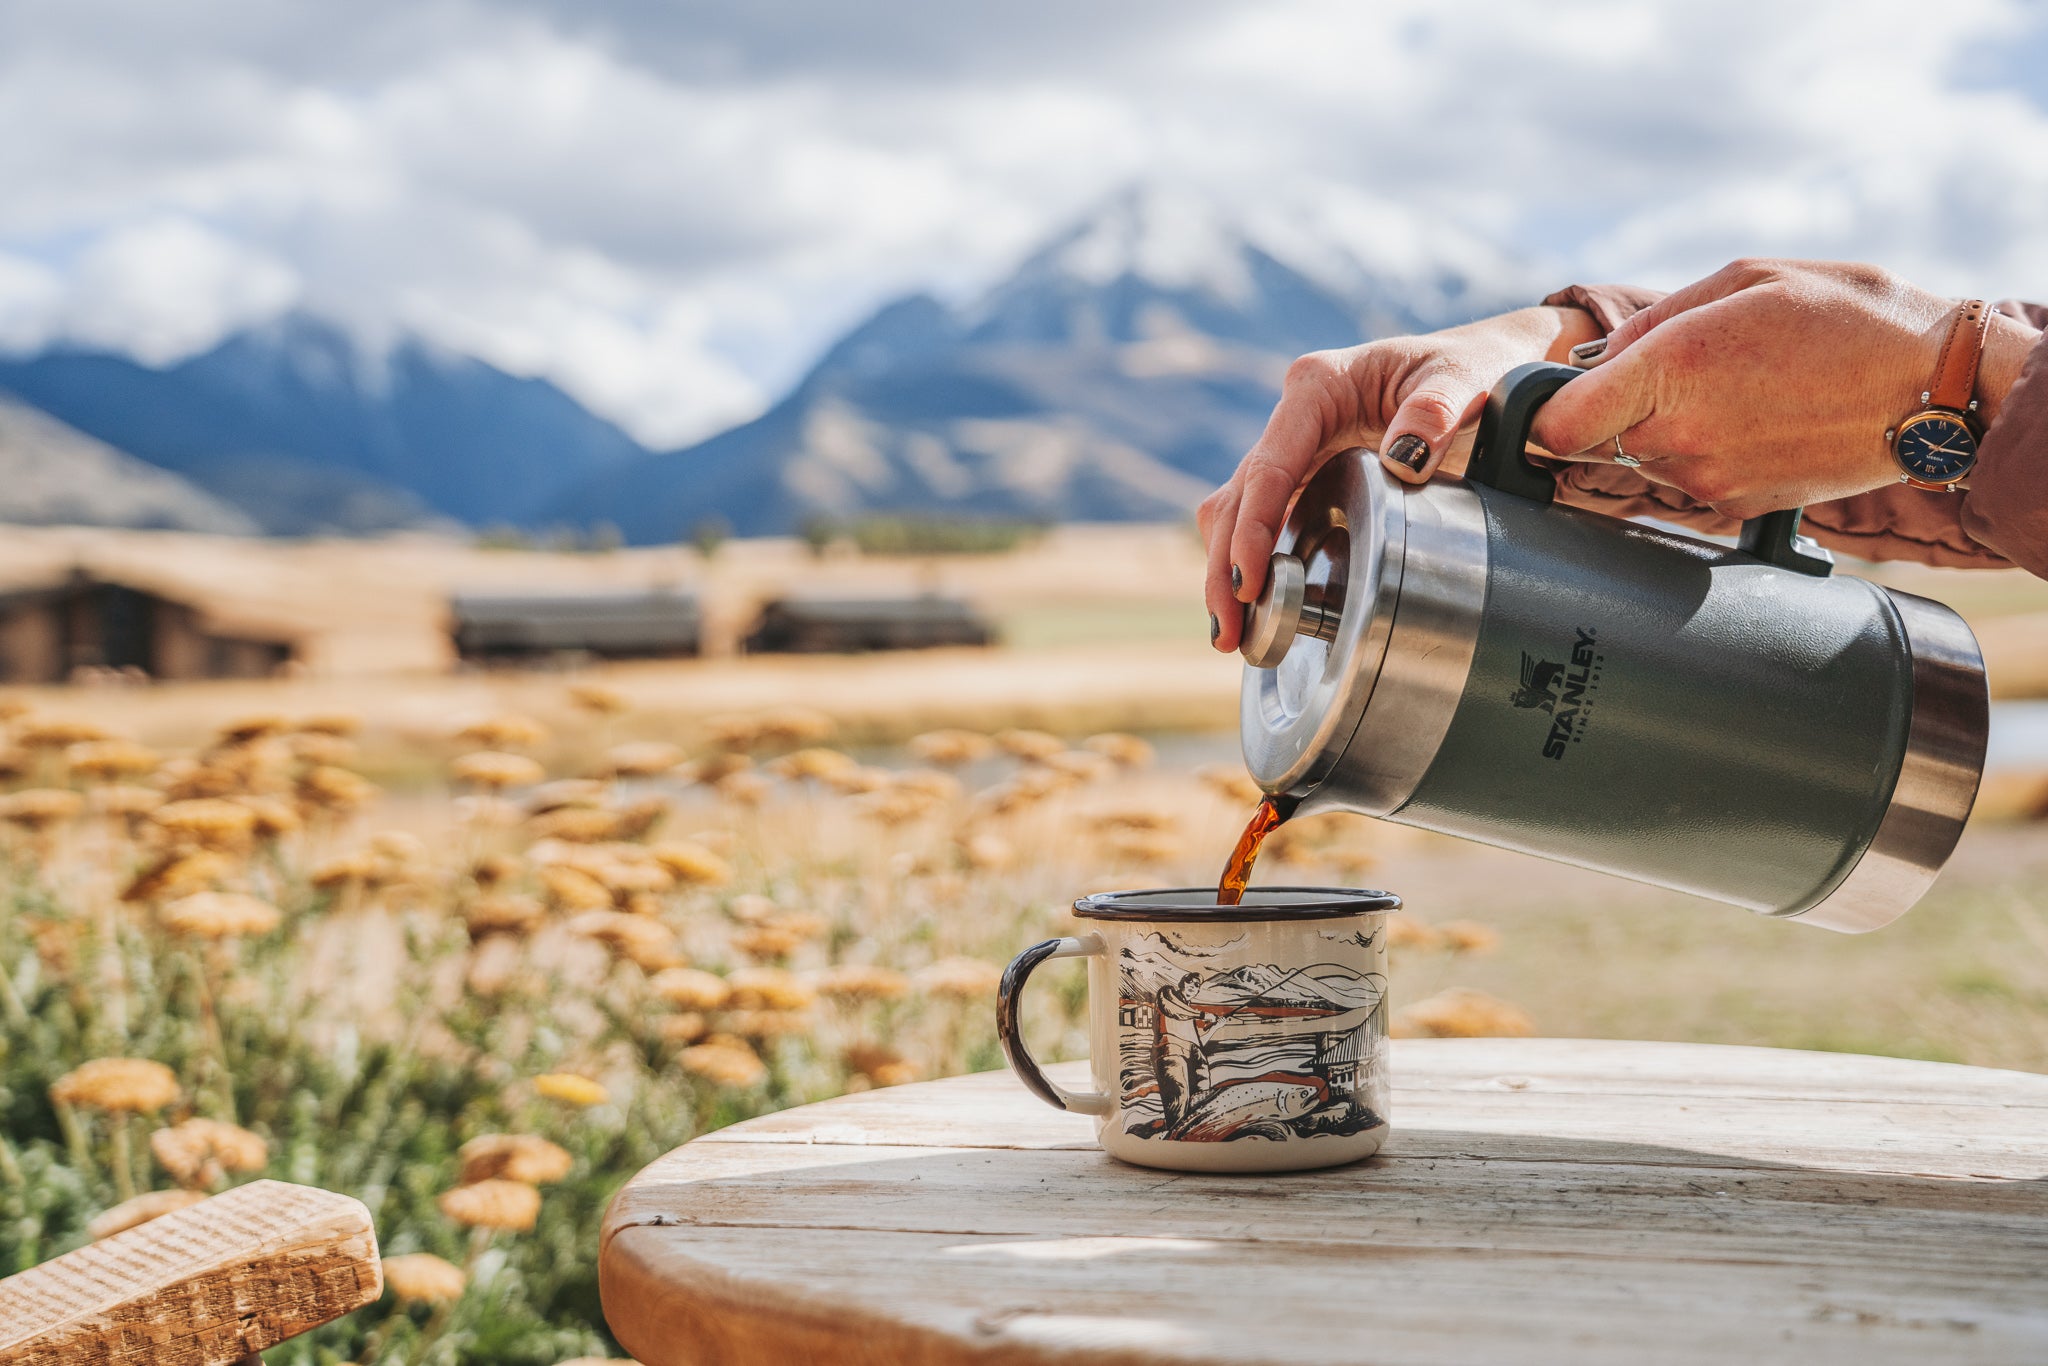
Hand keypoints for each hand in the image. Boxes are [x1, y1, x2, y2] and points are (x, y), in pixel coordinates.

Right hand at [1199, 305, 1597, 651]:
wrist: (1487, 366)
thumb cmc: (1475, 367)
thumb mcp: (1467, 377)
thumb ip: (1437, 409)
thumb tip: (1404, 461)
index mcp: (1321, 385)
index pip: (1270, 464)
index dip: (1254, 528)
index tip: (1251, 581)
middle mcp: (1297, 416)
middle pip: (1240, 496)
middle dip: (1227, 564)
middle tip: (1228, 631)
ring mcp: (1298, 448)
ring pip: (1240, 513)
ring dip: (1228, 572)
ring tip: (1231, 635)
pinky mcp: (1308, 476)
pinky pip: (1268, 522)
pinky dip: (1255, 566)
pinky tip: (1256, 612)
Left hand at [1531, 259, 2002, 518]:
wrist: (1932, 384)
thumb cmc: (1844, 316)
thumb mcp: (1742, 280)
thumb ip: (1653, 321)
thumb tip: (1596, 357)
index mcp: (1670, 369)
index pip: (1554, 424)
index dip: (1543, 412)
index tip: (1552, 396)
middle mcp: (1679, 436)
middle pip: (1590, 445)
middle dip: (1603, 417)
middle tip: (1650, 383)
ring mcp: (1707, 480)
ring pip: (1637, 465)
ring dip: (1653, 436)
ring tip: (1720, 394)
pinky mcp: (1735, 507)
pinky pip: (1683, 484)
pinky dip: (1695, 457)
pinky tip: (1744, 422)